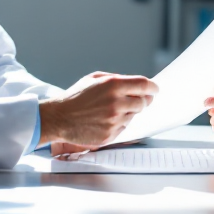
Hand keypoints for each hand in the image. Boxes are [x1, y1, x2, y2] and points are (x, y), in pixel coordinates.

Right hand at [39, 72, 155, 148]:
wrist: (58, 118)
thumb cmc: (75, 97)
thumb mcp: (94, 79)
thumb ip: (116, 79)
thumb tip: (135, 84)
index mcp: (113, 85)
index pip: (144, 85)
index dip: (153, 88)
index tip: (155, 89)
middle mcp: (116, 102)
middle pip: (143, 102)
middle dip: (142, 101)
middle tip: (135, 100)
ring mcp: (114, 120)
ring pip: (133, 116)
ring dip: (127, 112)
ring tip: (109, 110)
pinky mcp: (110, 135)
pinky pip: (124, 128)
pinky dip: (118, 124)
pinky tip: (104, 120)